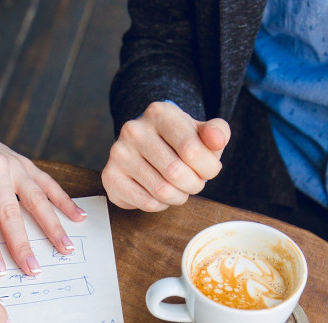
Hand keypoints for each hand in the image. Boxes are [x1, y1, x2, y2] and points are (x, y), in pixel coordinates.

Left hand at [0, 116, 86, 276]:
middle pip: (12, 212)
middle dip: (23, 244)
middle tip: (33, 269)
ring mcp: (14, 163)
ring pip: (36, 198)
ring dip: (53, 225)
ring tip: (65, 248)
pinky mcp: (25, 163)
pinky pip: (47, 184)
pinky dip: (64, 201)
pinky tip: (78, 218)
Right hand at [101, 101, 230, 211]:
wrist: (147, 145)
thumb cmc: (179, 140)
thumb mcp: (202, 131)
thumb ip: (217, 132)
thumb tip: (216, 140)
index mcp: (159, 113)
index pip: (192, 150)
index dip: (209, 168)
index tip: (209, 170)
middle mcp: (134, 130)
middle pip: (176, 173)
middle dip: (194, 184)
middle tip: (194, 182)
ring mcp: (119, 154)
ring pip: (162, 191)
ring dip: (179, 196)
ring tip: (179, 188)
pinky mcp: (110, 177)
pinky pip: (146, 203)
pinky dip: (161, 205)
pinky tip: (160, 193)